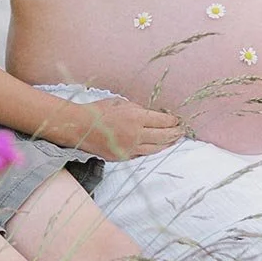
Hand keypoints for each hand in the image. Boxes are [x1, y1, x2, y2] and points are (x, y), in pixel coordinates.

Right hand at [67, 96, 183, 160]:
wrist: (78, 127)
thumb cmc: (98, 111)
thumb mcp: (121, 102)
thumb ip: (138, 109)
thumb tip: (152, 115)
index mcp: (136, 117)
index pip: (162, 121)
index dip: (173, 121)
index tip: (178, 119)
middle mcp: (135, 135)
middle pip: (163, 136)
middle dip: (175, 133)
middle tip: (182, 131)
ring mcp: (129, 149)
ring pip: (155, 149)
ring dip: (167, 144)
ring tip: (174, 140)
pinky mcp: (123, 157)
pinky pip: (142, 154)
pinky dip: (152, 150)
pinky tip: (157, 147)